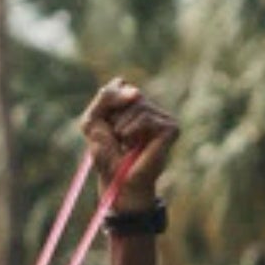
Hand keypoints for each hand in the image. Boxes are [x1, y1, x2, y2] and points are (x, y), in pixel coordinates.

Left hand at [80, 80, 178, 209]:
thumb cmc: (105, 154)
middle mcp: (150, 107)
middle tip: (116, 136)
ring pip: (138, 104)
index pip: (120, 84)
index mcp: (133, 105)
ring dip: (122, 125)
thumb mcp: (93, 120)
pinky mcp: (171, 128)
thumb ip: (106, 97)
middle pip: (129, 93)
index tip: (105, 123)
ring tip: (124, 142)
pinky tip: (131, 143)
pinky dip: (133, 129)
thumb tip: (136, 92)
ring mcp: (162, 117)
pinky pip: (147, 117)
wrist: (117, 179)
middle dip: (114, 116)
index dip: (108, 103)